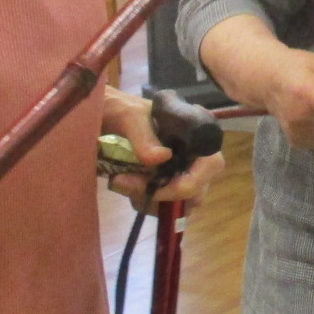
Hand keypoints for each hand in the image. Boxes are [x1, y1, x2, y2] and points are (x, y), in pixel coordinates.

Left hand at [100, 86, 225, 210]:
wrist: (101, 113)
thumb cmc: (119, 107)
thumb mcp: (128, 116)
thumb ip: (143, 136)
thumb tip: (162, 158)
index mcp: (194, 132)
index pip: (212, 163)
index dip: (192, 181)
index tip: (159, 187)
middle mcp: (192, 154)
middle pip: (198, 190)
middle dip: (165, 195)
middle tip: (128, 183)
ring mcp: (179, 171)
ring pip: (181, 203)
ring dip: (152, 201)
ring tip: (121, 182)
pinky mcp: (162, 183)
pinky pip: (165, 206)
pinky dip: (145, 202)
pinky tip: (125, 185)